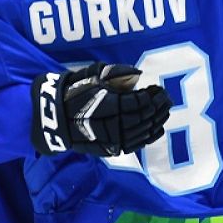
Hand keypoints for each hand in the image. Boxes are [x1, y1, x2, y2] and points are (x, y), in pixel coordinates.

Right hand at [31, 62, 171, 156]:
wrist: (55, 119)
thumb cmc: (74, 92)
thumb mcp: (92, 75)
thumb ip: (117, 73)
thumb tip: (138, 74)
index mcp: (110, 105)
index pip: (140, 102)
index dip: (153, 96)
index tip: (158, 88)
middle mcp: (114, 125)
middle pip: (145, 116)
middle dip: (159, 106)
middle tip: (166, 97)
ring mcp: (114, 139)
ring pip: (144, 131)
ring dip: (158, 120)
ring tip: (165, 110)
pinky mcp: (112, 149)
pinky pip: (137, 144)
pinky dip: (150, 136)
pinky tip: (158, 128)